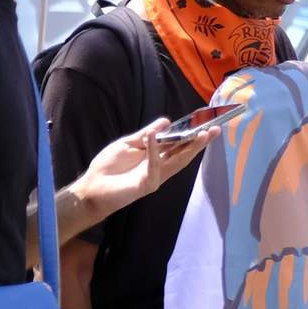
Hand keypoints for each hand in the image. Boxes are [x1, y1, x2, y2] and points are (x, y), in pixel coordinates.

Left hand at [69, 118, 215, 224]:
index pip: (178, 146)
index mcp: (156, 158)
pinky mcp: (146, 184)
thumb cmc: (109, 167)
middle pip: (184, 154)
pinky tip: (154, 137)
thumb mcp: (128, 144)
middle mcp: (160, 168)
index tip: (206, 125)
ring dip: (189, 148)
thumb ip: (145, 134)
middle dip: (200, 142)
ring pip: (177, 162)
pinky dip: (154, 151)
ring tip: (200, 134)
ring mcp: (155, 177)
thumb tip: (166, 121)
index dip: (192, 136)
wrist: (93, 187)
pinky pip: (154, 167)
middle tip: (214, 130)